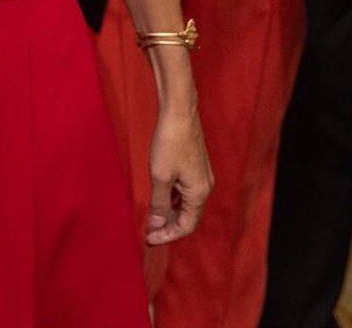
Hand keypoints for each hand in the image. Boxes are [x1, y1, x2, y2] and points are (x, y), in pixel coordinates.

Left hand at [145, 104, 211, 244]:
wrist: (179, 112)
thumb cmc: (171, 142)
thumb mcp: (160, 177)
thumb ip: (158, 204)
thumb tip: (156, 224)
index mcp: (199, 193)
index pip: (186, 226)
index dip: (167, 235)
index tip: (149, 238)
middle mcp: (204, 187)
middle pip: (187, 217)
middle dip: (168, 225)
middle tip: (148, 230)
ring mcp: (200, 176)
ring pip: (185, 204)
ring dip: (168, 212)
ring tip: (150, 216)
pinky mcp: (194, 166)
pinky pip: (183, 191)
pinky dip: (171, 198)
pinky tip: (158, 197)